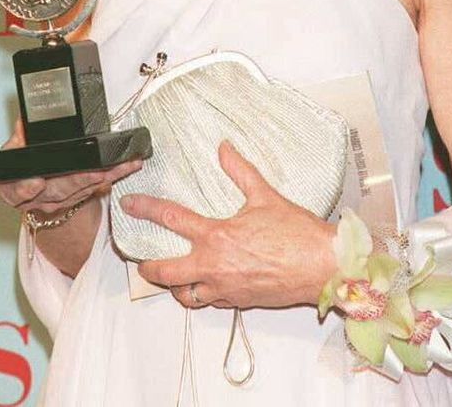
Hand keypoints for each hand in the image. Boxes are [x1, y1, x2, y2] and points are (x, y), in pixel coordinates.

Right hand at [0, 118, 142, 215]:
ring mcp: (60, 202)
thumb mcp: (13, 151)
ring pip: (83, 190)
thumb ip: (19, 137)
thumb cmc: (23, 168)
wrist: (33, 189)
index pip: (17, 191)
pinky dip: (113, 176)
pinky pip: (97, 187)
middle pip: (58, 191)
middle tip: (95, 172)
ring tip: (120, 164)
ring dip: (104, 177)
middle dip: (79, 180)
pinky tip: (127, 166)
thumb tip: (24, 120)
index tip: (36, 183)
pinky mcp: (79, 198)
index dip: (26, 188)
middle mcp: (38, 199)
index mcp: (15, 188)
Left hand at [120, 141, 336, 309]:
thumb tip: (224, 148)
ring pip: (184, 295)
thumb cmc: (296, 234)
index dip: (146, 209)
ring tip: (172, 277)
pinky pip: (209, 302)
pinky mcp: (237, 302)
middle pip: (164, 272)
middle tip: (141, 261)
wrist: (321, 267)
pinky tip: (205, 284)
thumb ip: (240, 171)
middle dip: (148, 267)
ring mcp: (224, 288)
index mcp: (217, 236)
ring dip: (174, 287)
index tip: (130, 204)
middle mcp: (214, 265)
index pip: (171, 219)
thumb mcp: (265, 195)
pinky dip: (201, 294)